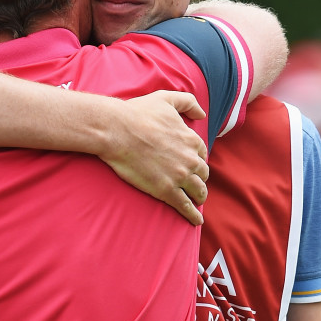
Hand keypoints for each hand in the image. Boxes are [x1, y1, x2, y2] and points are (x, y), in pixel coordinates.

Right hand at [99, 92, 209, 224]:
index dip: (198, 159)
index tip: (192, 165)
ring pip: (199, 191)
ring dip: (200, 196)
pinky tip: (197, 221)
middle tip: (195, 184)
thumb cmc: (138, 113)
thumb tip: (202, 113)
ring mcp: (180, 176)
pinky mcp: (167, 191)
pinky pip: (186, 207)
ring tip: (197, 201)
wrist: (118, 131)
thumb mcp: (166, 99)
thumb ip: (187, 102)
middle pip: (203, 174)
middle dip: (201, 179)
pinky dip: (194, 215)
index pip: (202, 153)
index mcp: (191, 139)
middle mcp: (190, 159)